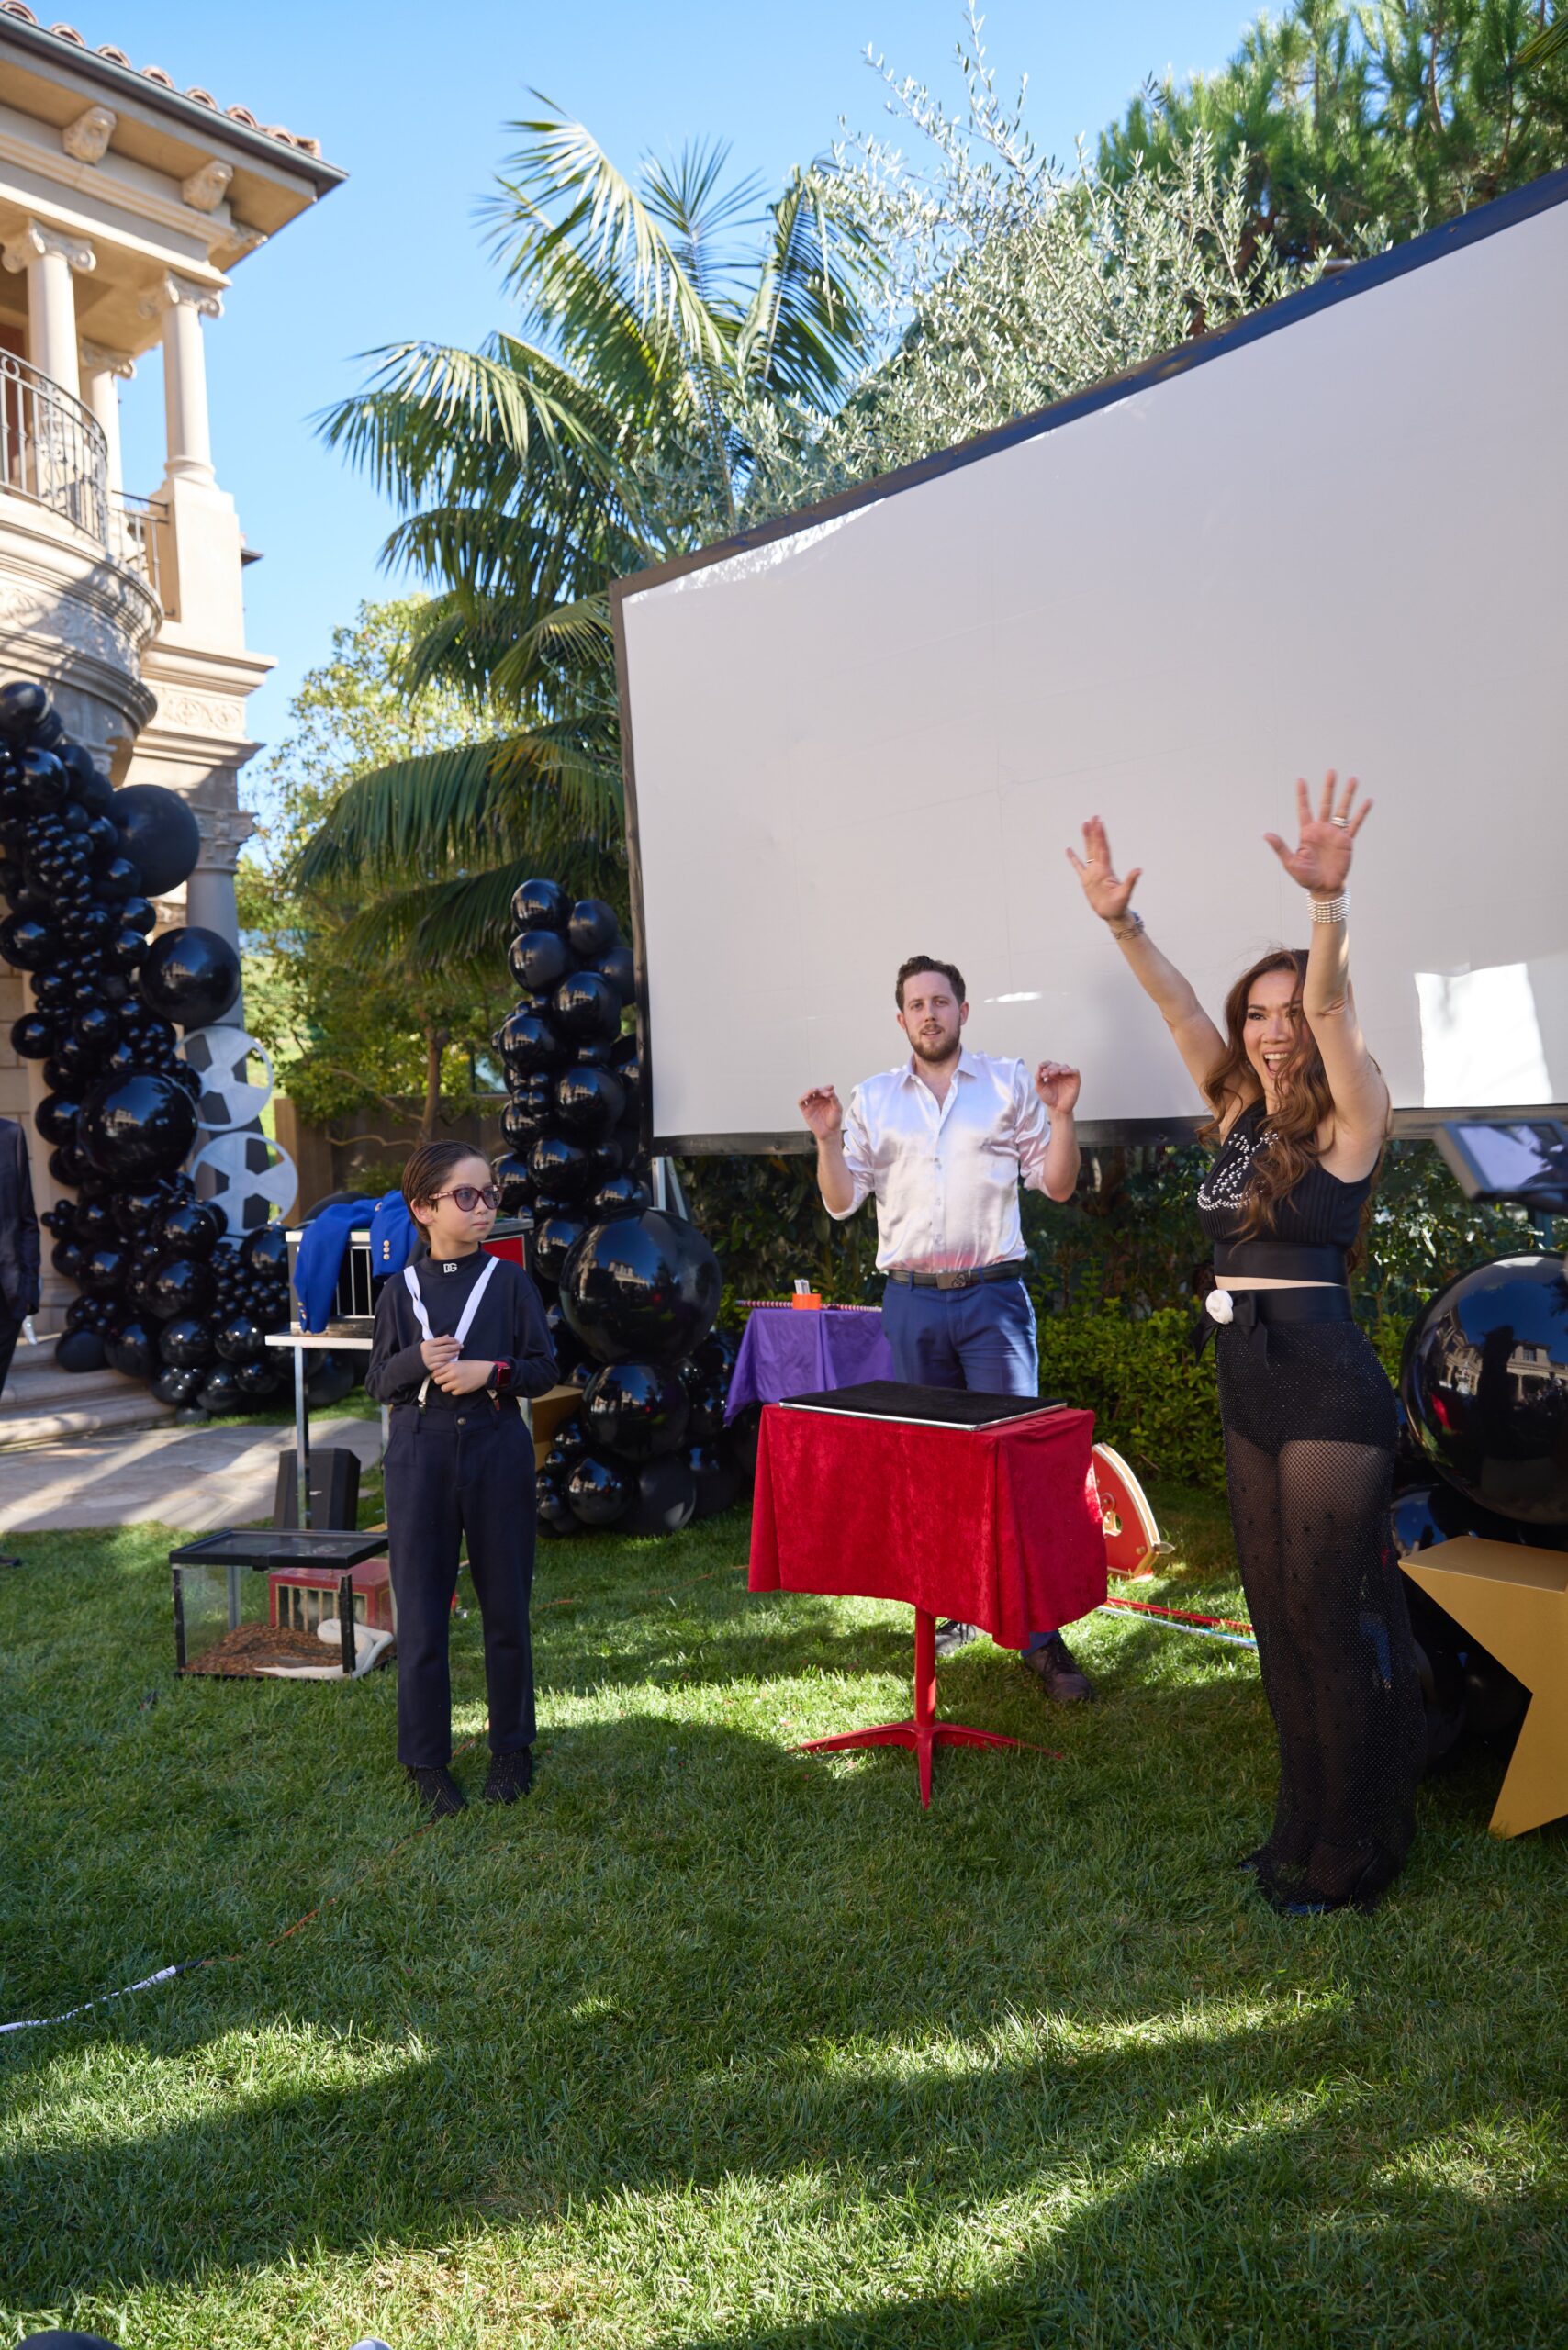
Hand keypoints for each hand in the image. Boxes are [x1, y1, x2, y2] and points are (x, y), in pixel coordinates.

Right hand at [419, 1334, 459, 1371]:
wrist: (411, 1363)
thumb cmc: (422, 1352)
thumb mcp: (428, 1344)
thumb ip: (438, 1340)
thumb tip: (448, 1336)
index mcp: (428, 1343)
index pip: (443, 1340)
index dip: (451, 1340)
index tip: (457, 1340)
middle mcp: (428, 1351)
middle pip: (445, 1348)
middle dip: (455, 1346)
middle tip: (461, 1346)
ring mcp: (429, 1359)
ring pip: (444, 1356)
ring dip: (453, 1354)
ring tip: (458, 1352)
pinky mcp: (430, 1367)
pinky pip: (441, 1364)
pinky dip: (447, 1362)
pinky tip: (452, 1360)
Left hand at [430, 1356, 494, 1395]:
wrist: (484, 1371)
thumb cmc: (471, 1366)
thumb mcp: (458, 1363)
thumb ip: (447, 1367)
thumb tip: (435, 1373)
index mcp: (451, 1366)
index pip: (436, 1372)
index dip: (435, 1375)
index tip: (438, 1376)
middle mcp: (453, 1374)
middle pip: (437, 1381)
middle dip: (440, 1381)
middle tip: (445, 1380)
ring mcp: (457, 1383)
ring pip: (443, 1388)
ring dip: (447, 1386)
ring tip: (452, 1383)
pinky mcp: (462, 1390)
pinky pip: (453, 1393)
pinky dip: (455, 1390)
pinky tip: (460, 1385)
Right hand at [799, 1085, 842, 1140]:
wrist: (830, 1132)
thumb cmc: (834, 1121)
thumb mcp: (837, 1108)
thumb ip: (835, 1099)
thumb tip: (831, 1090)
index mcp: (826, 1099)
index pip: (825, 1090)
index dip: (827, 1087)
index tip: (831, 1087)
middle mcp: (818, 1101)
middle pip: (816, 1090)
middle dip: (820, 1089)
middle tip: (825, 1093)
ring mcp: (811, 1105)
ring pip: (808, 1094)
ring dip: (810, 1091)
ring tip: (815, 1090)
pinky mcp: (806, 1111)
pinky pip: (801, 1102)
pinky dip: (802, 1098)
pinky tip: (807, 1096)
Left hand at [1034, 1060, 1080, 1114]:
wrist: (1057, 1109)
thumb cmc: (1050, 1099)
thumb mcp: (1040, 1088)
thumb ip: (1038, 1078)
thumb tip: (1039, 1068)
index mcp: (1052, 1074)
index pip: (1049, 1064)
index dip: (1045, 1064)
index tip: (1041, 1066)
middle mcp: (1060, 1074)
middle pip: (1056, 1065)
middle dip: (1050, 1068)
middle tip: (1046, 1074)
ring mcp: (1068, 1077)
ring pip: (1065, 1066)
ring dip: (1058, 1068)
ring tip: (1052, 1073)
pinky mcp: (1075, 1080)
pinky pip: (1075, 1072)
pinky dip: (1070, 1070)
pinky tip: (1063, 1072)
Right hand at [1066, 816, 1140, 922]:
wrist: (1112, 914)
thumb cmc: (1119, 905)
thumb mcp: (1125, 893)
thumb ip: (1131, 881)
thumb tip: (1139, 870)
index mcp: (1106, 870)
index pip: (1102, 849)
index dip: (1100, 836)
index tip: (1099, 823)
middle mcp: (1099, 868)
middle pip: (1095, 846)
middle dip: (1094, 832)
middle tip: (1093, 817)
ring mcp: (1092, 873)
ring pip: (1087, 852)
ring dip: (1086, 839)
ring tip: (1083, 825)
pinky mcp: (1086, 881)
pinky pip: (1078, 867)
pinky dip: (1073, 858)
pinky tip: (1069, 849)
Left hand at [1264, 771, 1370, 895]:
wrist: (1324, 888)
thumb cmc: (1305, 877)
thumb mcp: (1291, 863)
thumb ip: (1280, 847)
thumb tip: (1265, 834)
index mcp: (1307, 832)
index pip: (1304, 809)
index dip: (1302, 795)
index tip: (1300, 779)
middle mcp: (1322, 829)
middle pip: (1326, 803)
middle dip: (1328, 788)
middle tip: (1331, 771)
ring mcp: (1335, 833)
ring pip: (1342, 810)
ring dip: (1348, 795)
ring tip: (1353, 779)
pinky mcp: (1346, 841)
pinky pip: (1355, 824)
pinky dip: (1361, 813)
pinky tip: (1368, 801)